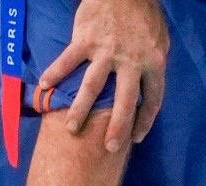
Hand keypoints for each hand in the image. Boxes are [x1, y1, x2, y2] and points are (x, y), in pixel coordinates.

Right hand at [39, 0, 167, 152]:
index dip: (145, 121)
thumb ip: (153, 68)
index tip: (136, 138)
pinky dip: (55, 73)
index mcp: (154, 64)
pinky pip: (68, 60)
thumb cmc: (145, 16)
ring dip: (80, 109)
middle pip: (124, 102)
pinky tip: (45, 88)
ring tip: (71, 129)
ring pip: (92, 86)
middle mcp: (131, 62)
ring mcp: (106, 52)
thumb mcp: (160, 43)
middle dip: (116, 128)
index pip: (152, 101)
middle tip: (108, 148)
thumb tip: (147, 90)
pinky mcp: (85, 40)